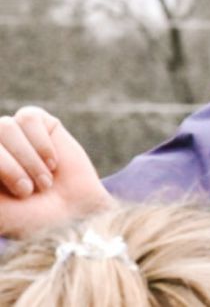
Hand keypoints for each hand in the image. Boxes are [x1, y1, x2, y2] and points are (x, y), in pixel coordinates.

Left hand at [0, 108, 111, 236]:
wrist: (73, 218)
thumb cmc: (28, 220)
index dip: (0, 165)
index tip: (13, 186)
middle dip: (6, 167)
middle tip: (26, 192)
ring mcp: (11, 135)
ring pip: (5, 126)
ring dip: (27, 159)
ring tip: (43, 183)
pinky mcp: (39, 124)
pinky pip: (29, 118)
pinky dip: (41, 144)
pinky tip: (53, 165)